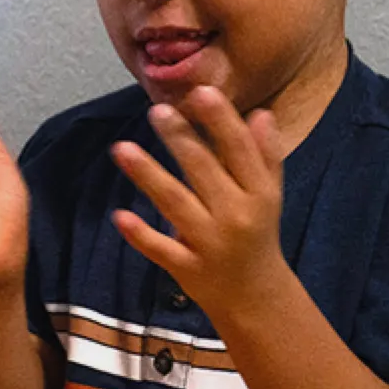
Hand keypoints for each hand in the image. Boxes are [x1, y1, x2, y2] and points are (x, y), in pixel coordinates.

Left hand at [109, 85, 294, 316]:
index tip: (202, 91)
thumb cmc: (257, 233)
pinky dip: (141, 234)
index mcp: (257, 193)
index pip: (239, 150)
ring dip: (148, 175)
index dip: (221, 121)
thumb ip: (264, 155)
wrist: (256, 296)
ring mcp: (209, 243)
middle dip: (180, 139)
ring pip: (175, 204)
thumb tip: (261, 113)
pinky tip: (119, 215)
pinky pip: (161, 249)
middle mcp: (235, 215)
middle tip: (156, 110)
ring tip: (121, 148)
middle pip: (204, 171)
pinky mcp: (187, 267)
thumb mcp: (269, 195)